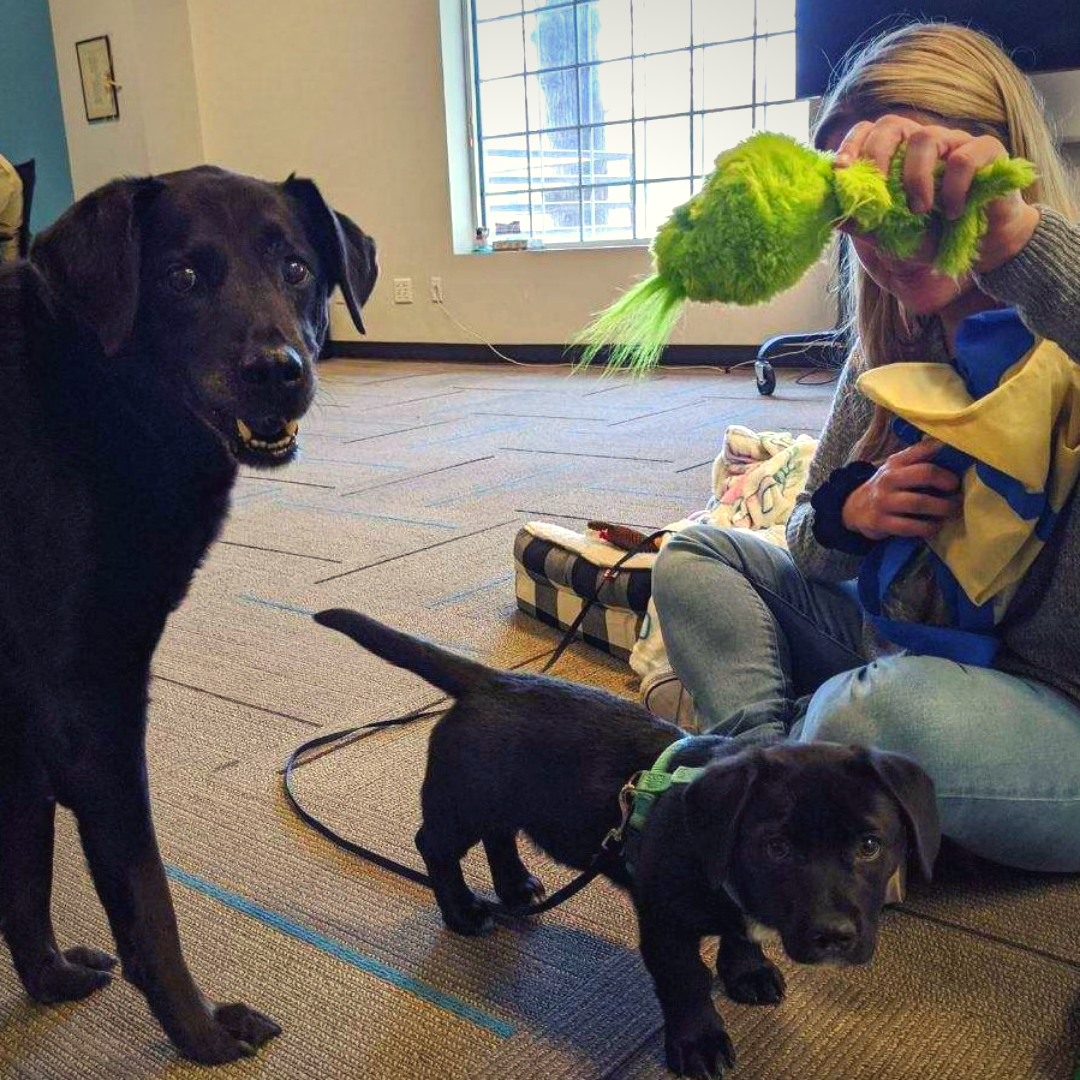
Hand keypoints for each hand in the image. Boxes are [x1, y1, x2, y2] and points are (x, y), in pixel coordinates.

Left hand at [832, 113, 1039, 271]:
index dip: (852, 145)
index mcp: (897, 154)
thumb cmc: (933, 235)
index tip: (841, 169)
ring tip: (919, 210)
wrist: (981, 245)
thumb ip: (864, 223)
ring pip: (926, 138)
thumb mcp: (892, 235)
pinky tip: (953, 211)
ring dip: (916, 178)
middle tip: (879, 191)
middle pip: (892, 124)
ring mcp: (954, 141)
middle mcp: (922, 141)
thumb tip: (835, 217)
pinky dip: (954, 187)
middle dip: (877, 155)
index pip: (868, 131)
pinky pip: (964, 158)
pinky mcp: (987, 150)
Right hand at [842, 438, 959, 540]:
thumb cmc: (887, 486)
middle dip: (947, 482)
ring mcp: (883, 501)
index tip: (961, 461)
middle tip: (957, 491)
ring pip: (919, 503)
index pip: (923, 449)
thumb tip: (951, 449)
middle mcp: (888, 478)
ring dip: (942, 508)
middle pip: (925, 474)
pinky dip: (927, 528)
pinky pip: (910, 527)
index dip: (945, 452)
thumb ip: (920, 457)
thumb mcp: (897, 467)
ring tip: (951, 510)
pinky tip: (934, 526)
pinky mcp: (880, 522)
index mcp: (896, 462)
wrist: (855, 508)